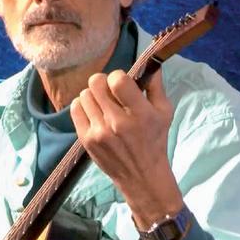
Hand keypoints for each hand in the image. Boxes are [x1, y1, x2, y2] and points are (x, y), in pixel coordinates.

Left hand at [70, 68, 183, 229]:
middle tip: (110, 92)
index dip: (118, 76)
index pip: (117, 80)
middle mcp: (117, 122)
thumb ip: (156, 86)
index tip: (122, 84)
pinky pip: (75, 109)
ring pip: (84, 94)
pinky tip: (94, 112)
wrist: (141, 176)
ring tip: (103, 104)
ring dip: (94, 95)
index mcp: (140, 114)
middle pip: (96, 83)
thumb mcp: (164, 113)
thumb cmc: (154, 141)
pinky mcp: (86, 140)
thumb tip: (149, 63)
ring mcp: (99, 132)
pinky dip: (83, 106)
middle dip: (104, 83)